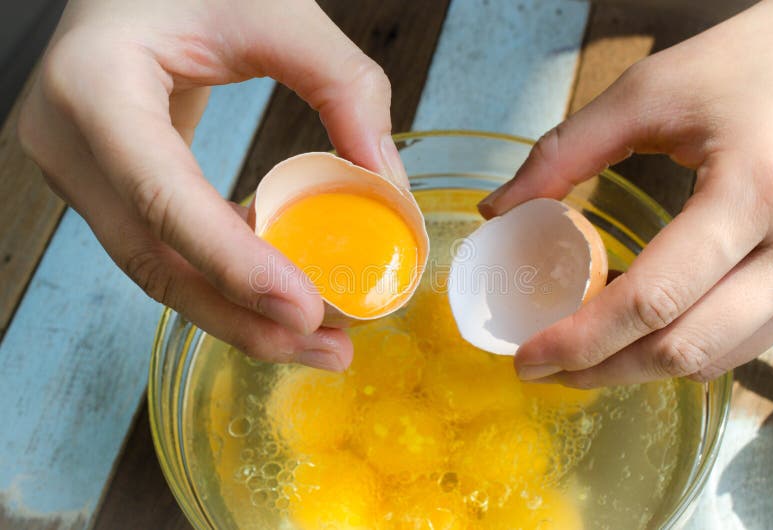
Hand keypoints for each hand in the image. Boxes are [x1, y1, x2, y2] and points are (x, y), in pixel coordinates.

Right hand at [19, 0, 406, 370]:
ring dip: (237, 313)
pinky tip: (279, 292)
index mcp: (94, 87)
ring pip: (157, 270)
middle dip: (244, 318)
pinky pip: (164, 248)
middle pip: (155, 260)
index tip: (303, 309)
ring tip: (316, 339)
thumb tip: (388, 185)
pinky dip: (223, 278)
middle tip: (327, 347)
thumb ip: (343, 85)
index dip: (232, 263)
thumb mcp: (276, 10)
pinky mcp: (106, 188)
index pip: (162, 196)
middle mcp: (69, 143)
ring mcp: (79, 173)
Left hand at [479, 0, 772, 386]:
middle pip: (683, 347)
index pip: (652, 299)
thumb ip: (563, 152)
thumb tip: (498, 210)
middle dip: (602, 370)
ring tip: (582, 354)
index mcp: (751, 192)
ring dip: (641, 368)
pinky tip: (639, 332)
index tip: (528, 356)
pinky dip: (684, 349)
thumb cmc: (745, 65)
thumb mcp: (646, 94)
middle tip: (545, 368)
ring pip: (716, 357)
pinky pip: (744, 342)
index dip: (580, 340)